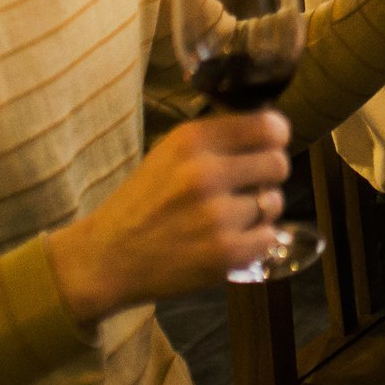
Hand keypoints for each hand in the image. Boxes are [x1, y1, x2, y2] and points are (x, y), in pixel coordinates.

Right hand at [46, 112, 291, 322]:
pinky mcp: (224, 253)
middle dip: (268, 176)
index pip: (268, 126)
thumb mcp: (170, 154)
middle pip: (279, 163)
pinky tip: (228, 240)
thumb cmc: (143, 202)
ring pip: (274, 203)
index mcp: (192, 141)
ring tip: (227, 218)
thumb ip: (218, 140)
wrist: (105, 259)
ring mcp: (216, 216)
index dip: (276, 136)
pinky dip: (254, 241)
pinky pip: (269, 237)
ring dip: (258, 211)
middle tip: (247, 187)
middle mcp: (206, 174)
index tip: (270, 145)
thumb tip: (273, 130)